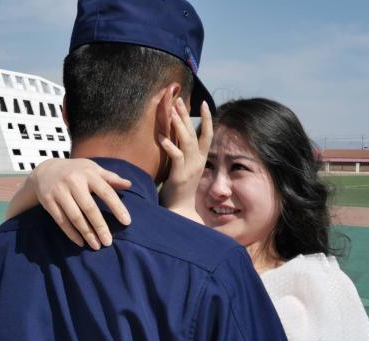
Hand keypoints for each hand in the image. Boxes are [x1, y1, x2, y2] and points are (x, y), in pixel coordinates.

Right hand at [29, 159, 131, 249]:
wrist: (45, 170)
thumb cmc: (76, 171)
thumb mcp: (92, 169)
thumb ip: (111, 178)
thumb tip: (129, 185)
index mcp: (88, 174)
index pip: (106, 192)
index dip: (117, 207)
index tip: (126, 222)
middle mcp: (73, 182)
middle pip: (89, 208)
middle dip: (100, 226)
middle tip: (109, 242)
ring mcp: (59, 192)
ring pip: (74, 216)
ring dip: (86, 233)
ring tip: (96, 246)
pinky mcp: (48, 201)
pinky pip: (61, 221)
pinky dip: (71, 233)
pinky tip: (81, 242)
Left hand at [158, 99, 212, 222]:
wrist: (180, 210)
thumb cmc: (179, 189)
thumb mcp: (184, 167)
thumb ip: (183, 153)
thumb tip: (177, 137)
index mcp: (200, 159)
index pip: (207, 134)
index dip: (207, 118)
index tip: (202, 103)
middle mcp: (198, 161)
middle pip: (195, 133)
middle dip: (187, 116)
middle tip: (179, 101)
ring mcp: (190, 168)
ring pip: (187, 142)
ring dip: (179, 126)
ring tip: (172, 112)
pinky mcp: (180, 176)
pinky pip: (176, 157)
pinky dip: (169, 146)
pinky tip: (161, 137)